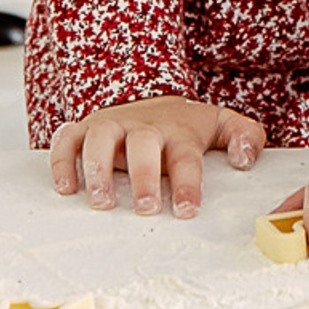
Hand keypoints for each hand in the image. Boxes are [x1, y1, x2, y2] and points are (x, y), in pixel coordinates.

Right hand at [49, 96, 264, 217]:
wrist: (150, 97)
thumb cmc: (185, 124)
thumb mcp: (222, 125)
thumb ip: (246, 137)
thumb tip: (245, 159)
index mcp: (178, 131)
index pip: (185, 156)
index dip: (187, 184)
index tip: (186, 211)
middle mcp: (143, 127)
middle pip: (143, 143)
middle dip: (143, 175)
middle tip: (146, 208)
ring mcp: (113, 125)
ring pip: (100, 137)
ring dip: (97, 169)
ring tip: (101, 203)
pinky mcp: (86, 128)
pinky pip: (67, 138)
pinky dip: (62, 160)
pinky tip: (65, 187)